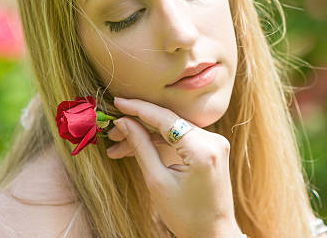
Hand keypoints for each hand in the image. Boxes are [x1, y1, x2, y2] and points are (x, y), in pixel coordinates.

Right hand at [106, 97, 241, 237]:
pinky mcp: (212, 148)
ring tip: (117, 145)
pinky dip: (161, 141)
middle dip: (138, 124)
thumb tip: (124, 122)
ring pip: (173, 129)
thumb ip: (141, 147)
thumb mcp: (157, 182)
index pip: (165, 118)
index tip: (116, 101)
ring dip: (147, 134)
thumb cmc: (185, 215)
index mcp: (202, 149)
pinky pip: (182, 137)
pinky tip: (137, 147)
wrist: (213, 234)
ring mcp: (215, 142)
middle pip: (168, 122)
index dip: (138, 108)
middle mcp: (213, 140)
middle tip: (111, 131)